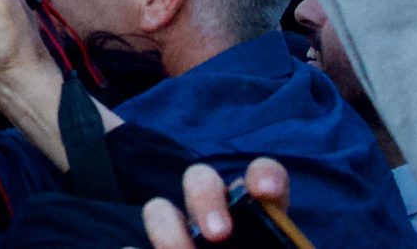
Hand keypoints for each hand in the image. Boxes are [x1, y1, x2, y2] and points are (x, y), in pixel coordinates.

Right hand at [143, 158, 287, 247]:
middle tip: (219, 235)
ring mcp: (183, 237)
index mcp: (259, 218)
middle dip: (205, 198)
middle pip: (201, 180)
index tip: (264, 193)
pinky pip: (133, 246)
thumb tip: (283, 243)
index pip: (263, 176)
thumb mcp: (279, 246)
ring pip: (160, 211)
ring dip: (166, 229)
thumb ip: (278, 238)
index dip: (264, 174)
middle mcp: (217, 218)